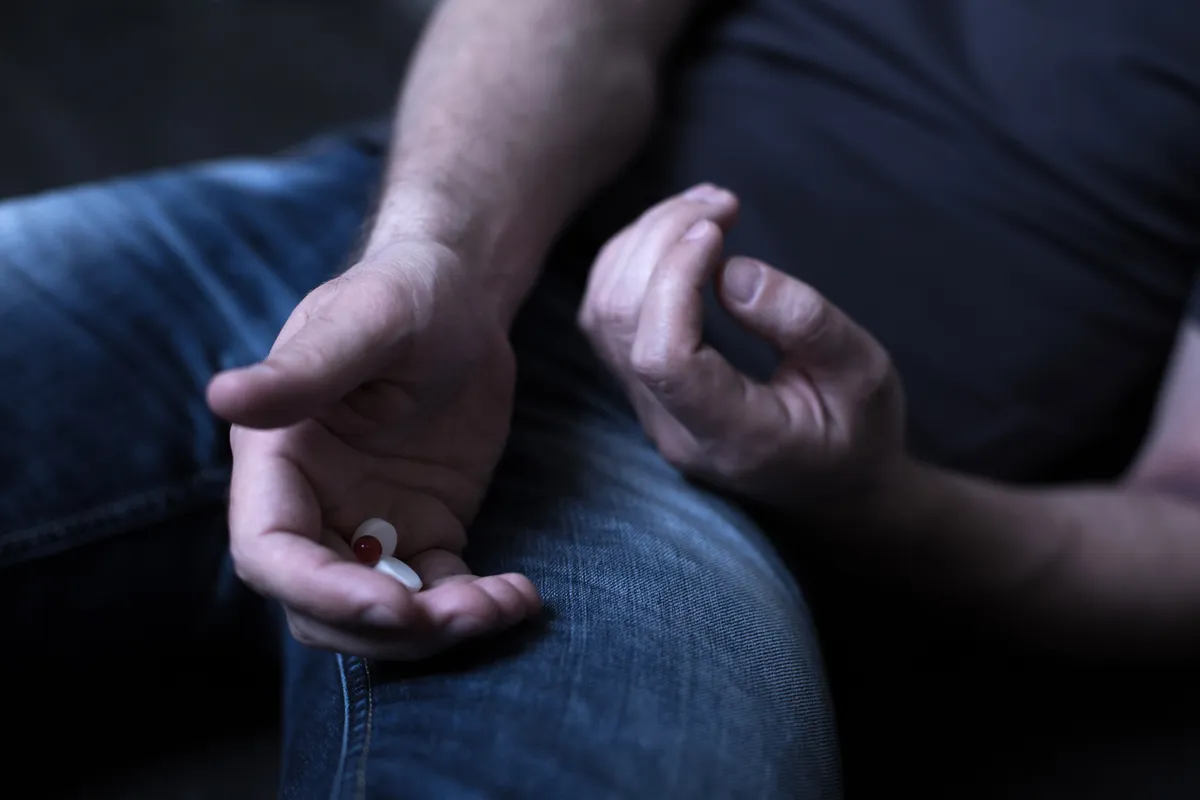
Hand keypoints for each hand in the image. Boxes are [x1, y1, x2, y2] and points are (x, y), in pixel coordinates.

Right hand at [207, 238, 539, 659]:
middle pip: (326, 607)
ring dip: (441, 630)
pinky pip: (440, 593)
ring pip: (385, 615)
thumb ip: (304, 370)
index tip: (394, 606)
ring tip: (507, 605)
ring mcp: (370, 525)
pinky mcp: (424, 532)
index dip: (322, 594)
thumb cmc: (403, 294)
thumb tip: (223, 397)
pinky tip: (520, 599)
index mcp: (277, 460)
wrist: (460, 301)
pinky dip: (476, 610)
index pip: (272, 554)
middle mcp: (313, 505)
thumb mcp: (365, 322)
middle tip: (469, 613)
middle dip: (393, 628)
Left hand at [579, 184, 905, 510]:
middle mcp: (673, 428)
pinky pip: (609, 317)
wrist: (836, 482)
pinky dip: (634, 261)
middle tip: (721, 202)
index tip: (719, 230)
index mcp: (733, 437)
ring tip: (705, 206)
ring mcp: (649, 410)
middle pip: (622, 324)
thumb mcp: (864, 373)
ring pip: (604, 314)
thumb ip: (805, 324)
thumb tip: (731, 270)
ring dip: (643, 243)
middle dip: (659, 242)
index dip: (674, 279)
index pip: (663, 359)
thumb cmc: (859, 430)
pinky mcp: (642, 388)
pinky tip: (681, 234)